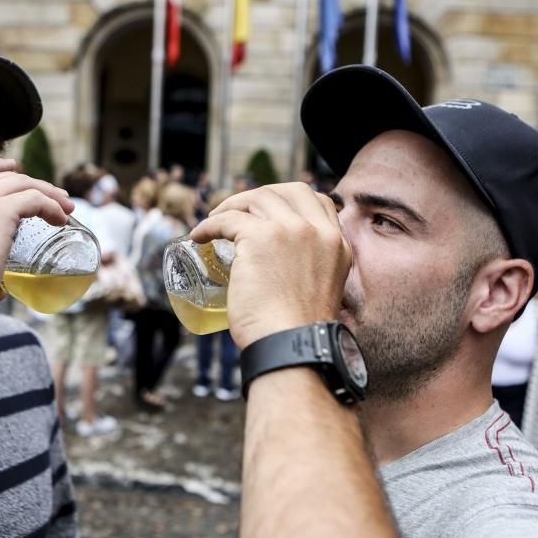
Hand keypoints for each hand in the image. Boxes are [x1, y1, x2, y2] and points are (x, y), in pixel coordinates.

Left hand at [190, 183, 349, 348]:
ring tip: (214, 221)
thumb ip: (311, 271)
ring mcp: (290, 230)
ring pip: (257, 199)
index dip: (290, 200)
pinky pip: (227, 219)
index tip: (268, 212)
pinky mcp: (259, 237)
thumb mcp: (322, 291)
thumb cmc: (299, 333)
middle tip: (239, 211)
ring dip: (231, 205)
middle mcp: (318, 231)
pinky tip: (199, 236)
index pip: (318, 201)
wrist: (293, 346)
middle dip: (261, 195)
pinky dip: (209, 225)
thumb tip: (282, 271)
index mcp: (337, 244)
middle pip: (288, 191)